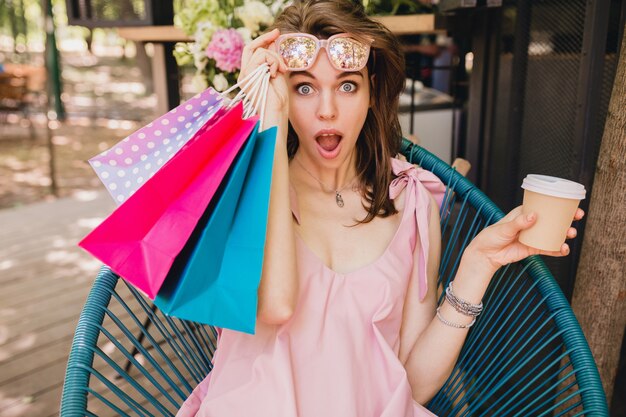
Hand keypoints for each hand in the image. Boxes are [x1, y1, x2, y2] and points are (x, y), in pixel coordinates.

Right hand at [239, 28, 288, 116]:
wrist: (276, 113)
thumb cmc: (278, 100)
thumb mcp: (277, 74)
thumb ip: (273, 61)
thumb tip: (273, 44)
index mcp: (250, 75)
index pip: (252, 52)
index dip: (263, 41)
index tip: (275, 34)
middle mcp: (245, 74)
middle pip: (251, 47)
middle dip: (265, 38)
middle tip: (277, 33)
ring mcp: (245, 74)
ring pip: (260, 51)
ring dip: (275, 58)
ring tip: (282, 71)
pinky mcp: (248, 74)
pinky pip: (262, 55)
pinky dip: (273, 61)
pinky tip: (277, 73)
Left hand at [464, 206, 584, 274]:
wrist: (485, 255)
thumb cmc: (491, 236)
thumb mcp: (504, 228)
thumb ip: (518, 223)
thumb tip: (533, 216)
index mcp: (524, 213)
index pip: (543, 206)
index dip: (557, 204)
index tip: (570, 204)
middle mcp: (531, 223)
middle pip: (552, 219)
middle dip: (566, 218)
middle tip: (576, 218)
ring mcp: (533, 236)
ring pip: (553, 234)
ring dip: (564, 234)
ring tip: (570, 235)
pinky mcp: (533, 248)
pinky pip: (548, 248)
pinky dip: (557, 249)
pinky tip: (564, 249)